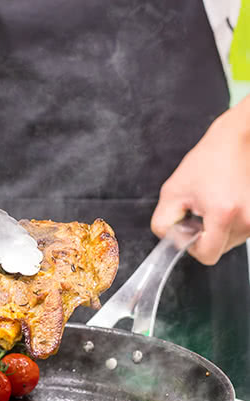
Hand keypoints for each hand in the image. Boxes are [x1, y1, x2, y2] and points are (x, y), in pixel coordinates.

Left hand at [151, 96, 249, 264]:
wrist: (238, 140)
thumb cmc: (208, 160)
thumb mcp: (172, 192)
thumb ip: (163, 223)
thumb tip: (172, 242)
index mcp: (224, 213)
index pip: (208, 256)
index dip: (193, 247)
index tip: (190, 230)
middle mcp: (248, 219)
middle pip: (220, 249)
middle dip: (206, 235)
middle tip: (202, 209)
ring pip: (232, 241)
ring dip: (220, 227)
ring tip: (216, 201)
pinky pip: (242, 230)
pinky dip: (232, 221)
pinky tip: (227, 202)